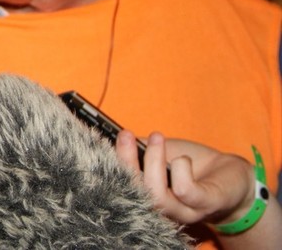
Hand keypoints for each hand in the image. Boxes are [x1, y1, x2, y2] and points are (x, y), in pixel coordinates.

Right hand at [116, 130, 281, 247]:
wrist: (233, 177)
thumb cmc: (195, 166)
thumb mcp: (163, 153)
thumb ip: (142, 149)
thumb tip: (119, 138)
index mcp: (149, 196)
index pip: (122, 186)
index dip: (113, 165)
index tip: (112, 139)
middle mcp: (165, 208)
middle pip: (136, 193)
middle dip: (127, 162)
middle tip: (126, 136)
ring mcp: (185, 210)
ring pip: (158, 196)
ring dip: (154, 162)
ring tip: (157, 138)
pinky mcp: (206, 204)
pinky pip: (186, 191)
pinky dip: (181, 169)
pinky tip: (183, 159)